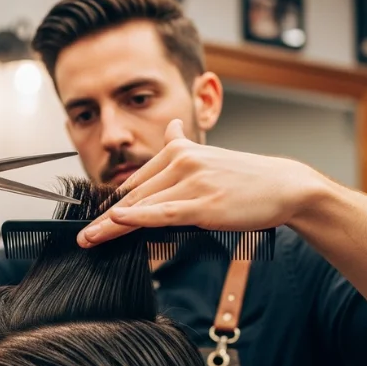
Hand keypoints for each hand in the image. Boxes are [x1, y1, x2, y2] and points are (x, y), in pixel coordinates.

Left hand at [77, 119, 325, 246]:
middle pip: (134, 195)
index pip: (137, 182)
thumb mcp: (210, 155)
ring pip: (144, 206)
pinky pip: (164, 212)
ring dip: (111, 225)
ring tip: (89, 239)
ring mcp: (193, 182)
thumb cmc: (247, 176)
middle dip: (104, 218)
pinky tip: (117, 221)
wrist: (285, 185)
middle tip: (82, 235)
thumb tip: (171, 126)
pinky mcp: (204, 203)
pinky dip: (138, 218)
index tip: (93, 221)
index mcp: (179, 151)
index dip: (112, 204)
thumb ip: (184, 144)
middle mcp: (183, 162)